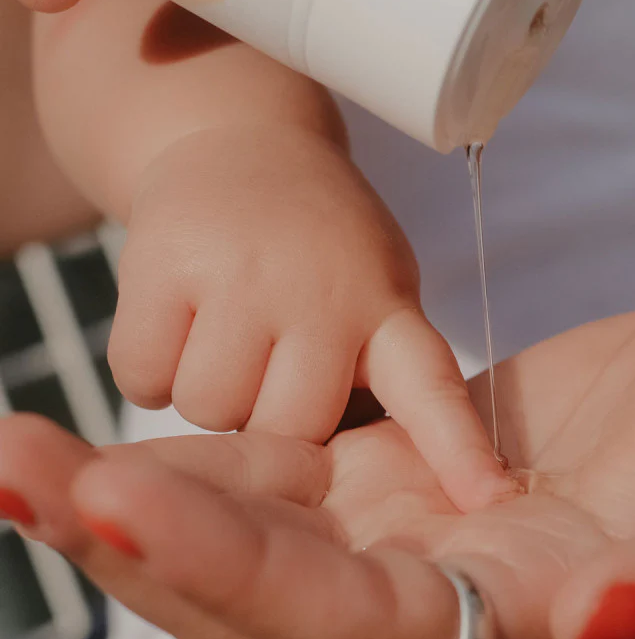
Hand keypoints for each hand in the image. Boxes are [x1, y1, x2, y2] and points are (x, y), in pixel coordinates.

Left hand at [4, 285, 634, 638]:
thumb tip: (602, 623)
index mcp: (532, 627)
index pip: (349, 629)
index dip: (233, 580)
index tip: (118, 506)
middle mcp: (458, 601)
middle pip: (266, 595)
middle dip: (141, 542)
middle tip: (22, 466)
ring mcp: (427, 531)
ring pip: (261, 529)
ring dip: (150, 492)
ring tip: (30, 446)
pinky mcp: (418, 466)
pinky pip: (295, 468)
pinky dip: (215, 449)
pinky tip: (136, 426)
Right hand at [109, 123, 513, 510]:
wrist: (240, 140)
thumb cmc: (316, 237)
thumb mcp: (373, 282)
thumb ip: (370, 361)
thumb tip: (341, 460)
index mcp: (385, 304)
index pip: (431, 387)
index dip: (457, 449)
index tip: (488, 498)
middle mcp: (321, 292)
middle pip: (288, 429)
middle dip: (268, 410)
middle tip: (267, 351)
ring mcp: (242, 275)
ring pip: (209, 408)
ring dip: (207, 385)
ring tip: (223, 324)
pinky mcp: (164, 264)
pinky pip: (143, 376)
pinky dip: (151, 361)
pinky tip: (176, 310)